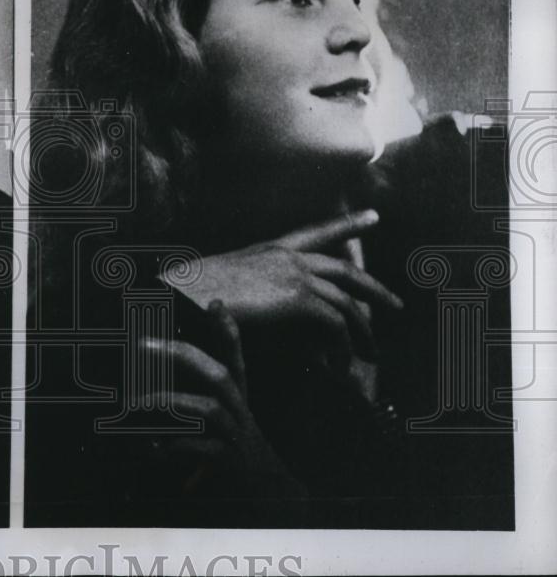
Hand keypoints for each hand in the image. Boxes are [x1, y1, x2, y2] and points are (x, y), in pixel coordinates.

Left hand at [139, 300, 298, 493]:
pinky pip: (201, 448)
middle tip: (145, 345)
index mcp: (236, 391)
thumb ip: (196, 383)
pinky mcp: (227, 459)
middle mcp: (239, 407)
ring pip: (208, 409)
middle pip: (219, 374)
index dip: (227, 329)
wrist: (266, 484)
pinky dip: (176, 446)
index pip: (235, 354)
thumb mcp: (223, 406)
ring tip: (138, 403)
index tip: (215, 304)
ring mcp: (235, 433)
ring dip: (170, 402)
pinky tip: (155, 446)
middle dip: (183, 356)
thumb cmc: (233, 436)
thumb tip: (161, 356)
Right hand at [161, 209, 402, 371]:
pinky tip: (341, 365)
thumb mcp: (233, 285)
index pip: (317, 232)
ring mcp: (295, 274)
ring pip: (347, 302)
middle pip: (346, 270)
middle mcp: (288, 257)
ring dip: (363, 332)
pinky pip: (335, 324)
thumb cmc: (195, 294)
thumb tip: (278, 310)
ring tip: (373, 355)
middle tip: (396, 305)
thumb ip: (261, 291)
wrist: (184, 295)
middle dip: (375, 289)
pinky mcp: (297, 298)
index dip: (348, 224)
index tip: (373, 216)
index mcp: (271, 249)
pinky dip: (342, 347)